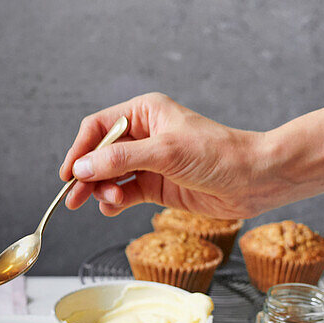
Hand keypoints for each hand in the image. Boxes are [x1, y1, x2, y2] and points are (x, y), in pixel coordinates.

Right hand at [59, 93, 285, 218]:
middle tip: (74, 197)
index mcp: (144, 114)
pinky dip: (113, 203)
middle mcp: (142, 136)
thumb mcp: (165, 152)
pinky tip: (114, 208)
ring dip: (101, 191)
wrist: (255, 180)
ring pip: (107, 177)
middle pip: (98, 155)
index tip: (68, 174)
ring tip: (110, 202)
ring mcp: (148, 162)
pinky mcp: (155, 186)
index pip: (97, 128)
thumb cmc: (219, 155)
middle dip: (86, 176)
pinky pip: (122, 194)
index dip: (79, 150)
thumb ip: (120, 159)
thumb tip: (82, 168)